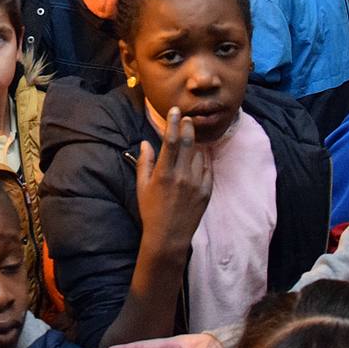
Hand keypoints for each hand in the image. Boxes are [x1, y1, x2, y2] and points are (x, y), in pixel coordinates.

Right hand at [135, 108, 211, 256]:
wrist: (169, 237)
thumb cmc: (151, 211)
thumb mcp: (142, 186)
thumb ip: (144, 162)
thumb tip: (146, 142)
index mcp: (164, 173)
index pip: (170, 141)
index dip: (172, 123)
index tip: (175, 111)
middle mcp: (182, 176)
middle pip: (188, 143)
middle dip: (187, 127)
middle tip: (187, 118)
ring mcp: (197, 184)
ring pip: (198, 155)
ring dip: (194, 145)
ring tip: (190, 139)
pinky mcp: (207, 191)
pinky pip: (207, 168)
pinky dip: (202, 160)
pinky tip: (197, 158)